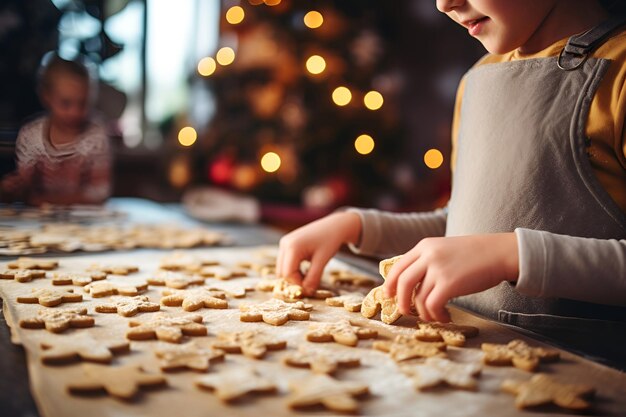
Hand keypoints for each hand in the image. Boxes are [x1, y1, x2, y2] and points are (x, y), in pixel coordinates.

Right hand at [276, 211, 361, 293]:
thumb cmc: (330, 240)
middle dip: (294, 281)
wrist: (335, 225)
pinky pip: (285, 262)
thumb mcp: (323, 260)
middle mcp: (285, 244)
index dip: (297, 285)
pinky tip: (306, 270)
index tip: (310, 290)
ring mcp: (284, 243)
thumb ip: (313, 277)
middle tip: (310, 286)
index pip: (288, 274)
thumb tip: (307, 292)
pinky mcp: (287, 244)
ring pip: (282, 268)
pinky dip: (294, 269)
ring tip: (309, 277)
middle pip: (282, 272)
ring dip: (294, 276)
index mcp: (292, 247)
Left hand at [383, 233, 518, 321]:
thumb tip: (411, 283)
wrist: (499, 252)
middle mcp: (428, 255)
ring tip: (434, 316)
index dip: (390, 283)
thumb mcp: (445, 249)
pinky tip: (444, 317)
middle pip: (402, 282)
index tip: (389, 295)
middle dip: (400, 301)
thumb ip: (427, 261)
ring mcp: (438, 269)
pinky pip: (432, 306)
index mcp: (425, 246)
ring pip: (417, 298)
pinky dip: (435, 315)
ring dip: (423, 312)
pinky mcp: (449, 283)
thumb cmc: (475, 254)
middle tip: (405, 311)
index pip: (398, 266)